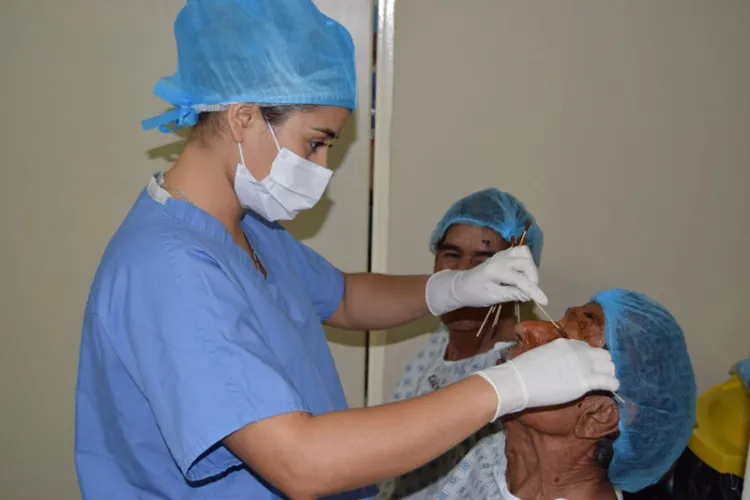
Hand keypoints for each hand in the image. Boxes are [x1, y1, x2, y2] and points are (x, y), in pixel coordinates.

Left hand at [425, 246, 547, 315]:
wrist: (461, 285)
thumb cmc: (475, 293)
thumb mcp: (493, 297)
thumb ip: (513, 294)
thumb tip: (530, 295)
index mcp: (496, 270)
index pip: (521, 279)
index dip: (534, 291)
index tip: (544, 302)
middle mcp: (500, 259)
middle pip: (526, 261)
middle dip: (533, 277)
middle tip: (530, 291)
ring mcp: (502, 255)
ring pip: (524, 253)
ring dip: (530, 267)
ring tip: (526, 282)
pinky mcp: (503, 255)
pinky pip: (520, 253)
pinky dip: (525, 262)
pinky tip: (521, 275)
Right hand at [474, 339, 619, 420]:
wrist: (518, 381)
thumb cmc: (523, 370)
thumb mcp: (541, 355)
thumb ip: (555, 356)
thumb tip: (558, 364)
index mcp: (565, 343)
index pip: (586, 347)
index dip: (589, 358)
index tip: (588, 366)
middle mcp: (577, 351)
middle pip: (602, 355)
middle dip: (603, 364)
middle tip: (599, 375)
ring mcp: (582, 366)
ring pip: (609, 366)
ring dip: (609, 373)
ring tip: (606, 382)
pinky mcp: (585, 382)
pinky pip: (608, 381)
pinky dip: (613, 384)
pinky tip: (613, 388)